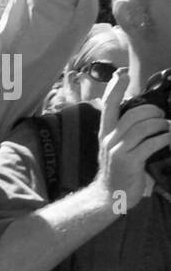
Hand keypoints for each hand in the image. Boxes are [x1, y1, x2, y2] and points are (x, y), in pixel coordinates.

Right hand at [94, 69, 170, 205]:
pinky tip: (169, 139)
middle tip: (162, 117)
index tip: (121, 73)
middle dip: (153, 111)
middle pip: (134, 113)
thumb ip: (124, 131)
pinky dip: (165, 138)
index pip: (108, 104)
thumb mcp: (114, 148)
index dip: (115, 87)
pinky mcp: (130, 161)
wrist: (109, 196)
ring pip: (144, 126)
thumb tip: (144, 116)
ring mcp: (118, 150)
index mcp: (105, 133)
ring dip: (162, 124)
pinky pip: (152, 143)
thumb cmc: (117, 170)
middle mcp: (109, 139)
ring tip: (167, 128)